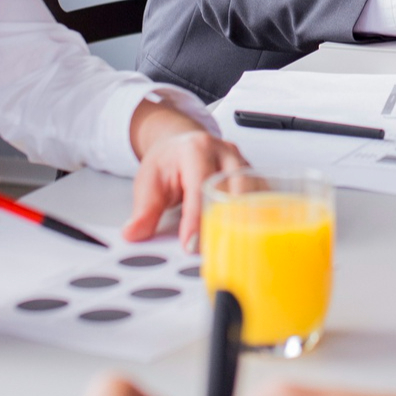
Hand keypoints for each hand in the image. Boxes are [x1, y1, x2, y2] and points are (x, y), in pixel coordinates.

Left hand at [128, 101, 248, 249]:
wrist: (181, 143)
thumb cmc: (169, 160)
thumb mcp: (149, 181)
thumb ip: (144, 209)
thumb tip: (134, 232)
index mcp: (196, 150)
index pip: (200, 186)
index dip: (196, 219)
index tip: (190, 245)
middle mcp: (225, 153)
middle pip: (234, 189)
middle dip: (226, 222)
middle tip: (213, 252)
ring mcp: (243, 163)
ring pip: (252, 194)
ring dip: (245, 222)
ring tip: (233, 250)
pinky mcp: (254, 176)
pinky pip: (261, 199)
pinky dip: (255, 219)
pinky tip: (249, 238)